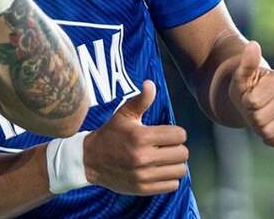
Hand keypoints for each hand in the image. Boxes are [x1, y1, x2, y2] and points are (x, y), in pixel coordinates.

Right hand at [82, 80, 188, 194]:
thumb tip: (150, 84)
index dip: (176, 133)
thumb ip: (140, 100)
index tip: (168, 134)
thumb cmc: (110, 134)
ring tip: (164, 159)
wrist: (90, 160)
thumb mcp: (123, 115)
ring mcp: (144, 175)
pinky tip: (159, 170)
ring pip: (180, 170)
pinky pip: (172, 185)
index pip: (179, 135)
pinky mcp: (143, 188)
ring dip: (175, 164)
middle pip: (182, 153)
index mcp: (140, 136)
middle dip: (177, 148)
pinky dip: (169, 178)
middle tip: (166, 147)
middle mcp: (143, 157)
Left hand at [228, 41, 273, 147]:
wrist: (253, 99)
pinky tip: (267, 128)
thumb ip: (247, 62)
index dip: (245, 102)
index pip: (253, 103)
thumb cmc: (245, 87)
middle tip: (252, 107)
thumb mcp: (241, 76)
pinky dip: (269, 139)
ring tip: (259, 115)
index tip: (248, 95)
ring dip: (258, 127)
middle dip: (250, 115)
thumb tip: (253, 44)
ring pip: (267, 132)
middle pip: (259, 119)